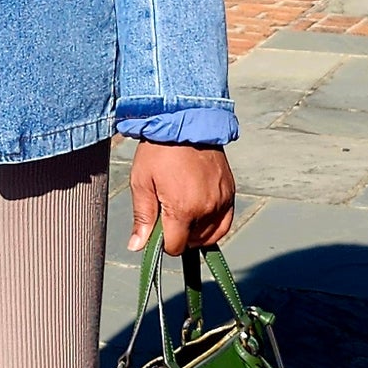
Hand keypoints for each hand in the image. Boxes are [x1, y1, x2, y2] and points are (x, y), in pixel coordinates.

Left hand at [128, 141, 234, 255]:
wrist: (185, 121)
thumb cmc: (160, 150)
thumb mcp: (141, 182)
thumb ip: (142, 217)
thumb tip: (136, 246)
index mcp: (183, 209)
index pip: (176, 247)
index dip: (164, 243)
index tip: (158, 229)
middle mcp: (207, 208)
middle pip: (193, 242)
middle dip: (180, 235)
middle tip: (168, 212)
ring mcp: (222, 200)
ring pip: (210, 234)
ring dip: (196, 231)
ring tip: (183, 210)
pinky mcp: (230, 192)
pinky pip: (225, 221)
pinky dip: (213, 223)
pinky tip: (200, 212)